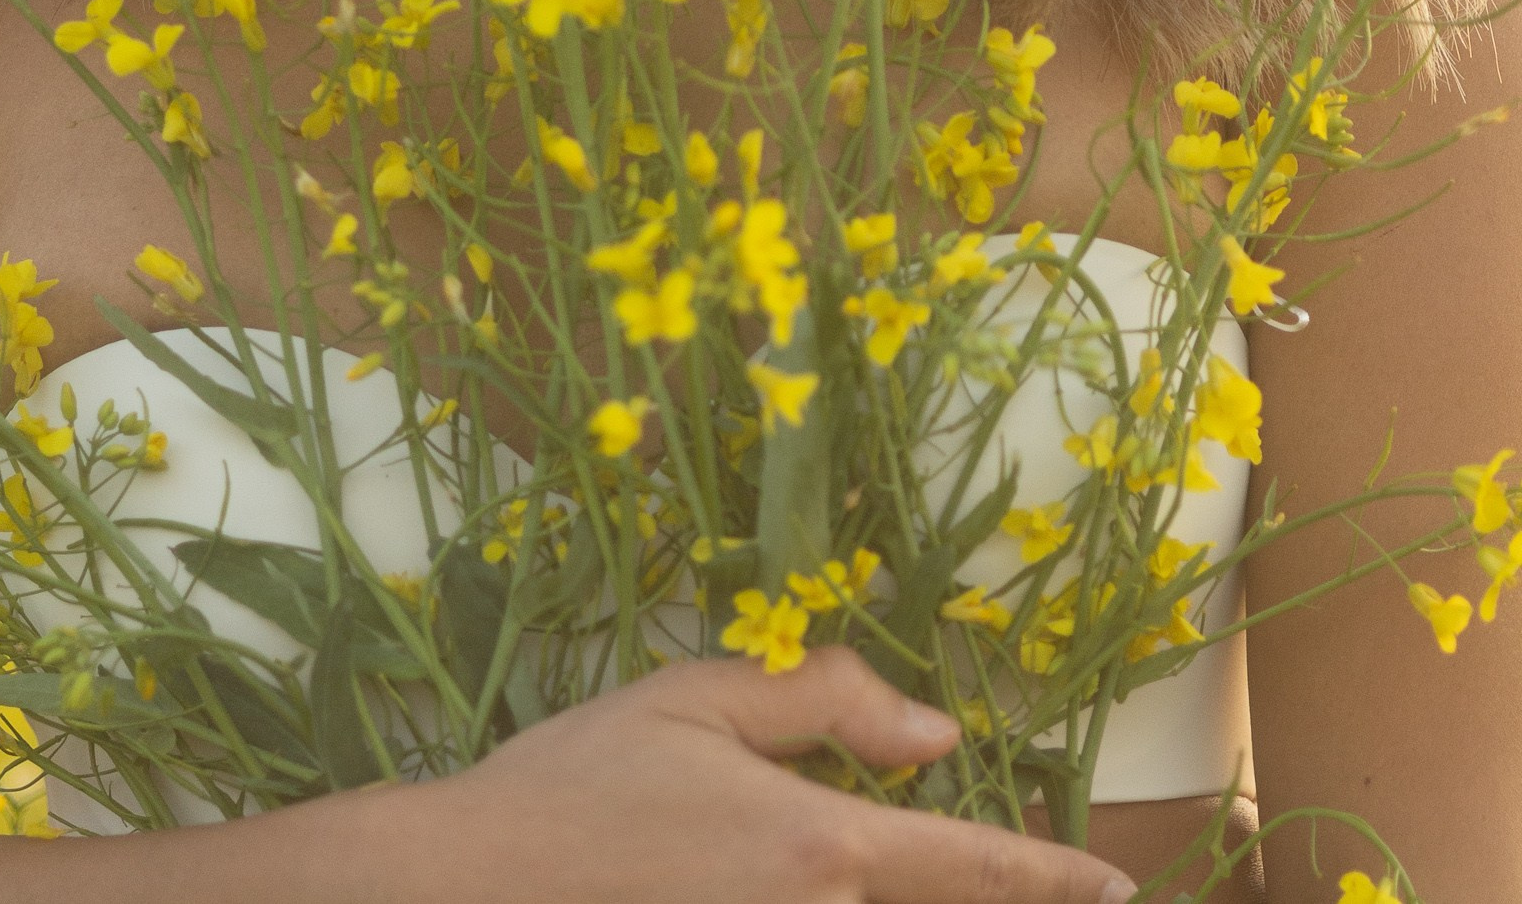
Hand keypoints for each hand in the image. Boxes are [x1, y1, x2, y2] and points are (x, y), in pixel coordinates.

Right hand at [392, 650, 1137, 903]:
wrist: (470, 885)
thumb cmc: (577, 782)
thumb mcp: (694, 702)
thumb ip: (820, 701)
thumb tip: (938, 733)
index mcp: (819, 844)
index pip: (970, 868)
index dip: (1052, 876)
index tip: (1113, 884)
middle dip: (988, 897)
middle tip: (1044, 887)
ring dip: (907, 902)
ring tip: (913, 873)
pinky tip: (822, 889)